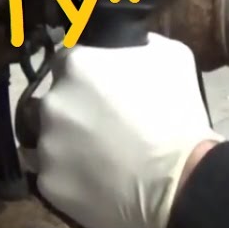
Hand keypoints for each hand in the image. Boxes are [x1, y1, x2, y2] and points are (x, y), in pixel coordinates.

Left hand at [34, 34, 223, 227]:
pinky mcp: (49, 183)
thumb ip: (137, 44)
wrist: (181, 181)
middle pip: (55, 102)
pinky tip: (97, 181)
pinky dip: (71, 178)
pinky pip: (55, 175)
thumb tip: (125, 44)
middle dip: (75, 111)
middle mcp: (53, 102)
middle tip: (104, 127)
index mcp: (76, 65)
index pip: (66, 63)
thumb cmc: (178, 116)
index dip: (86, 78)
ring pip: (50, 140)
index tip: (102, 93)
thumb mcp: (173, 57)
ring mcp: (47, 145)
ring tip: (100, 158)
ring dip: (69, 145)